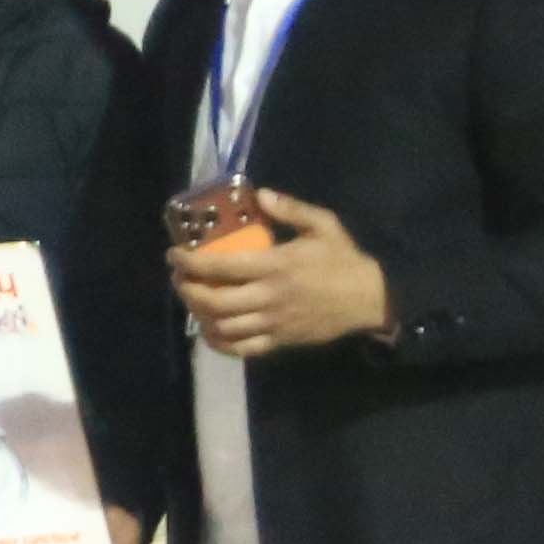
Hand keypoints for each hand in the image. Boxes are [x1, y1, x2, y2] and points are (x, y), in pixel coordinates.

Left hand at [170, 191, 391, 356]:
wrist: (369, 299)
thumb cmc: (343, 260)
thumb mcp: (323, 225)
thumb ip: (291, 208)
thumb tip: (260, 194)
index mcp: (275, 266)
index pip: (220, 266)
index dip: (190, 262)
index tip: (174, 255)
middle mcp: (268, 298)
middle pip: (214, 301)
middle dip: (187, 289)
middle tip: (179, 277)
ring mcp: (272, 323)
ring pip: (223, 327)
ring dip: (199, 315)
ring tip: (192, 299)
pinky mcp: (279, 342)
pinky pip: (241, 349)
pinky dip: (219, 343)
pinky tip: (210, 329)